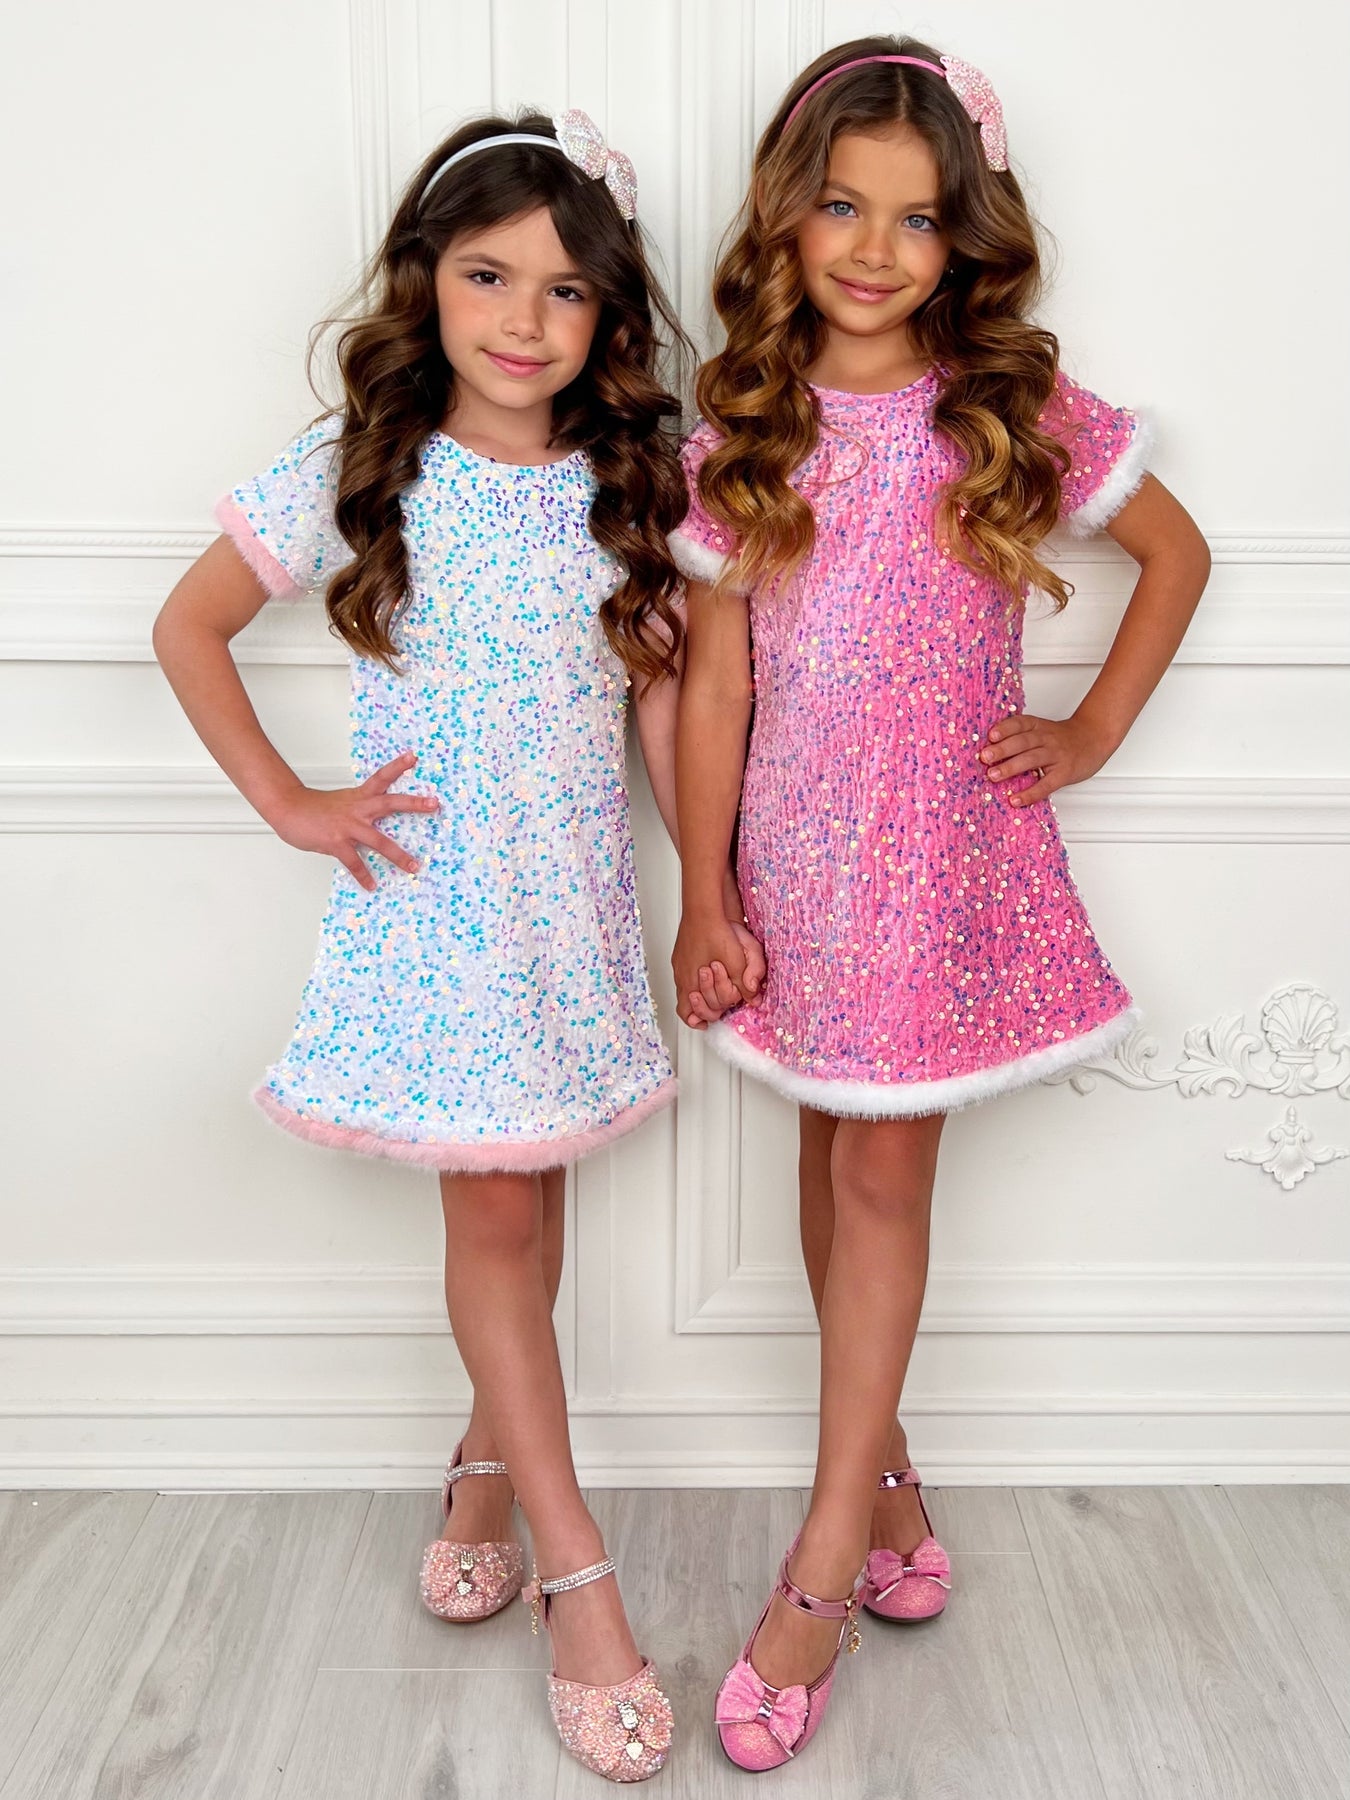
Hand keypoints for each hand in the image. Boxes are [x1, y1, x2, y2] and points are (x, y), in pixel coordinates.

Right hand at [265, 750, 439, 891]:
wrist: (288, 809)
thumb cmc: (313, 808)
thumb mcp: (342, 803)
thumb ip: (359, 811)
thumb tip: (372, 824)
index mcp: (358, 797)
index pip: (382, 777)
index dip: (398, 767)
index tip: (414, 757)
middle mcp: (357, 809)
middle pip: (390, 803)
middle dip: (414, 804)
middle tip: (434, 804)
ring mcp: (348, 826)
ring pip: (379, 841)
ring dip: (398, 855)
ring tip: (413, 867)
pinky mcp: (336, 842)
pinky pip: (354, 862)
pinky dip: (363, 875)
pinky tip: (371, 885)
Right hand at [673, 910, 762, 1030]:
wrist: (703, 909)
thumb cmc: (716, 932)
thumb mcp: (739, 960)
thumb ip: (745, 982)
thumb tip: (753, 999)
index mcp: (694, 982)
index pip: (689, 1013)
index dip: (700, 1019)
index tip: (706, 1023)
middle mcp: (683, 976)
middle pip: (685, 1004)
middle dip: (699, 1009)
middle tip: (709, 1012)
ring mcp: (679, 964)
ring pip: (682, 990)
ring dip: (695, 996)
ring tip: (706, 998)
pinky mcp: (680, 954)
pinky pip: (682, 975)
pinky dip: (692, 981)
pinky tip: (702, 974)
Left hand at [979, 711, 1115, 806]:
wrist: (1094, 738)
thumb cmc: (1062, 738)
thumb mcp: (1042, 730)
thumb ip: (1020, 737)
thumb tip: (988, 751)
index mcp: (1038, 726)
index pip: (1020, 724)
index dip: (1005, 728)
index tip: (991, 735)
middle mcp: (1046, 738)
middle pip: (1023, 741)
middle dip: (1002, 749)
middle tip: (985, 757)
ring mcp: (1056, 755)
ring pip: (1032, 759)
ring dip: (1011, 767)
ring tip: (993, 776)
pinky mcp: (1064, 773)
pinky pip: (1046, 784)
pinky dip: (1030, 793)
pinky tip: (1016, 799)